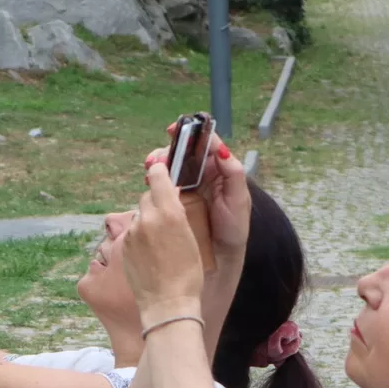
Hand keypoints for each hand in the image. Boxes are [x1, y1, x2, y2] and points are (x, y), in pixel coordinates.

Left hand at [122, 160, 205, 321]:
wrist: (167, 304)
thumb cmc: (188, 275)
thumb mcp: (192, 238)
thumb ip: (177, 213)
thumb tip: (169, 199)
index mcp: (169, 212)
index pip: (157, 176)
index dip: (160, 173)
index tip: (162, 172)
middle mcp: (147, 219)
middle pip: (147, 197)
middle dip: (156, 203)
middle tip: (167, 219)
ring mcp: (132, 234)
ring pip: (139, 216)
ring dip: (147, 222)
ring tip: (161, 244)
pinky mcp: (122, 248)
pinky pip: (132, 234)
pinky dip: (140, 238)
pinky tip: (151, 255)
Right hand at [141, 131, 245, 257]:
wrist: (220, 256)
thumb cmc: (233, 228)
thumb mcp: (239, 200)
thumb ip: (233, 173)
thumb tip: (220, 148)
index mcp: (220, 168)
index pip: (204, 144)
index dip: (190, 133)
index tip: (174, 130)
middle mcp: (203, 174)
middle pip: (183, 153)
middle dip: (168, 150)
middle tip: (157, 158)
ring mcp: (188, 186)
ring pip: (171, 167)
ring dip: (159, 164)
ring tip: (150, 169)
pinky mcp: (176, 200)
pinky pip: (164, 184)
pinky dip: (155, 180)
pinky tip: (149, 182)